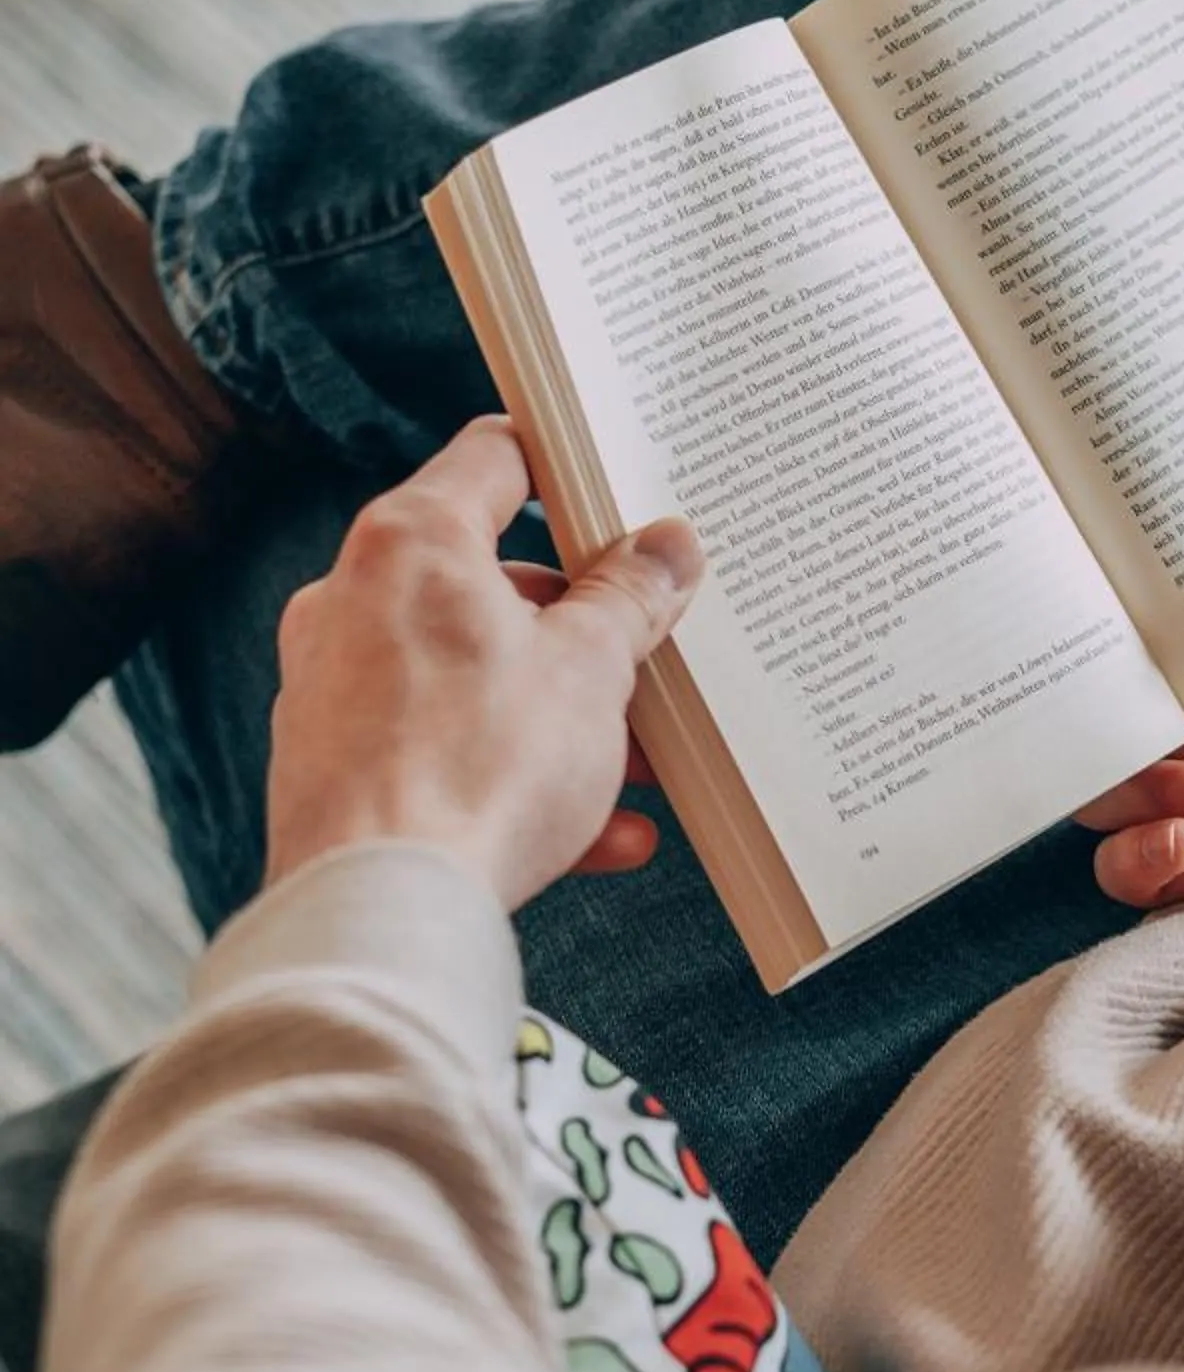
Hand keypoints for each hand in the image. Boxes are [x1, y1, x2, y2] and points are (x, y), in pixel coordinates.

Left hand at [265, 418, 702, 913]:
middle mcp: (352, 598)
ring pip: (470, 676)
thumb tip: (667, 546)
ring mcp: (332, 684)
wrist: (379, 913)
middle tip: (645, 659)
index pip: (497, 457)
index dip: (567, 465)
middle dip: (580, 630)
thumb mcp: (590, 670)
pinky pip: (439, 751)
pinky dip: (512, 778)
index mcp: (413, 543)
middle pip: (490, 582)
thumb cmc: (479, 771)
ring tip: (637, 768)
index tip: (620, 494)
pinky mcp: (328, 765)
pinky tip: (601, 835)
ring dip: (560, 716)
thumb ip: (631, 599)